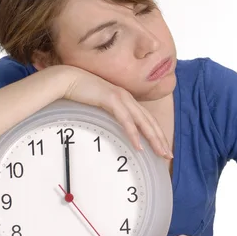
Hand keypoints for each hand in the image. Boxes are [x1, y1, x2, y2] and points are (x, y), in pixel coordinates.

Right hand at [58, 65, 172, 159]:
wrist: (69, 79)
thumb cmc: (82, 93)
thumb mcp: (101, 105)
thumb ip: (111, 113)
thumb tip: (116, 128)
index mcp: (127, 100)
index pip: (147, 119)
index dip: (157, 134)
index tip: (163, 148)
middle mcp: (128, 98)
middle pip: (149, 121)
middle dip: (160, 139)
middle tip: (168, 156)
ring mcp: (121, 98)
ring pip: (142, 121)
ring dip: (153, 139)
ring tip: (160, 153)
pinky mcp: (111, 100)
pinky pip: (126, 120)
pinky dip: (134, 134)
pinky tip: (139, 146)